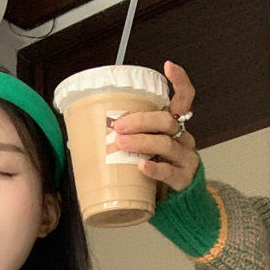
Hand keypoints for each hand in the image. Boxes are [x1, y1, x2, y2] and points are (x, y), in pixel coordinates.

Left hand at [112, 61, 198, 193]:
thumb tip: (83, 131)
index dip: (179, 81)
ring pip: (166, 144)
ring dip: (141, 142)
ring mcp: (186, 158)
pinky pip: (169, 171)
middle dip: (141, 121)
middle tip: (118, 126)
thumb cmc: (154, 171)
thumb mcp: (144, 150)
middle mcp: (183, 138)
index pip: (184, 98)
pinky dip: (154, 169)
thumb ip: (128, 137)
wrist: (177, 203)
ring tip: (121, 143)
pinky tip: (142, 166)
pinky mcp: (184, 179)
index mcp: (174, 127)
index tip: (168, 66)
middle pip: (166, 121)